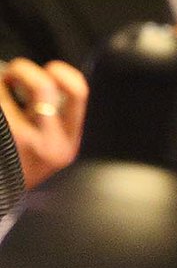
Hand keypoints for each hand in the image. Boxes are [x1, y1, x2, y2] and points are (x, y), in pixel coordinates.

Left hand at [1, 58, 87, 186]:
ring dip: (1, 84)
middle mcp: (49, 143)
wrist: (1, 199)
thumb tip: (37, 80)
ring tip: (0, 85)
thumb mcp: (52, 150)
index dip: (64, 72)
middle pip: (43, 88)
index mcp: (69, 141)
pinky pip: (0, 109)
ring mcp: (20, 144)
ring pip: (8, 97)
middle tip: (13, 71)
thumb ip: (54, 120)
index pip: (78, 94)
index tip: (51, 68)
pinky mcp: (3, 142)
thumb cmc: (24, 171)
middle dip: (24, 70)